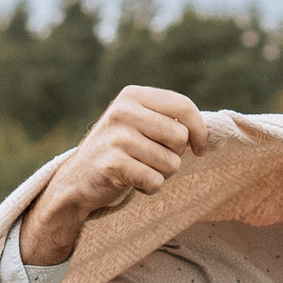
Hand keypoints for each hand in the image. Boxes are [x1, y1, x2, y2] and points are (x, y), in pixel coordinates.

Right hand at [23, 86, 212, 266]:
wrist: (77, 179)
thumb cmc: (119, 151)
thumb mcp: (139, 123)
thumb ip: (168, 119)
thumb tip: (206, 133)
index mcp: (133, 95)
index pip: (183, 107)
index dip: (200, 131)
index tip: (200, 149)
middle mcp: (123, 111)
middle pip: (180, 138)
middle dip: (174, 156)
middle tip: (153, 160)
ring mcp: (117, 137)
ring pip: (171, 163)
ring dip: (161, 174)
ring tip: (139, 170)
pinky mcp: (113, 164)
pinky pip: (155, 181)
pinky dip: (149, 187)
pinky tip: (131, 182)